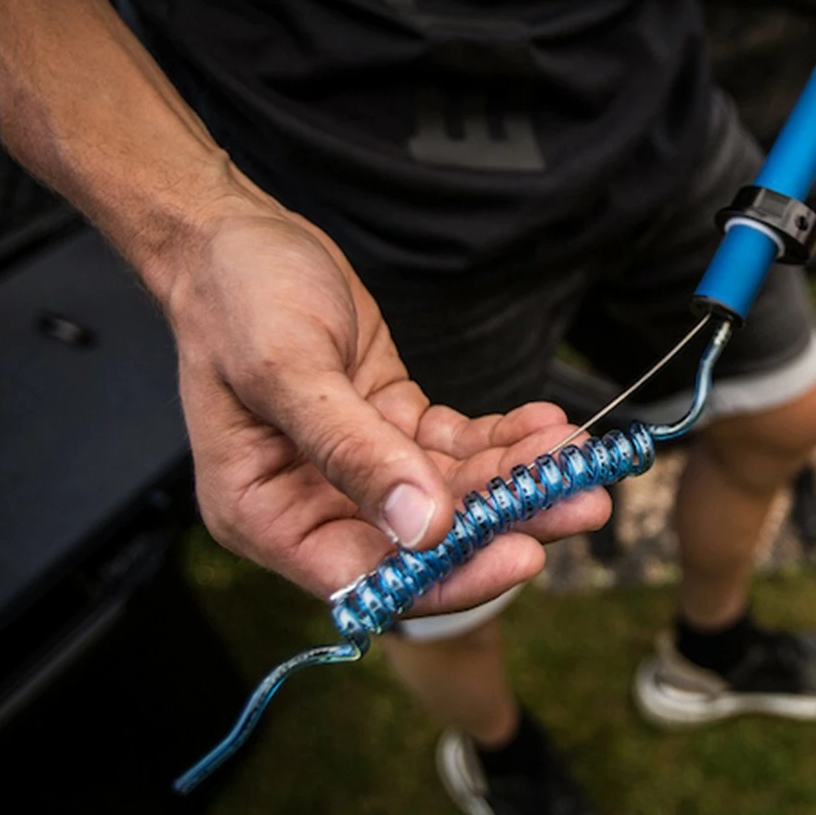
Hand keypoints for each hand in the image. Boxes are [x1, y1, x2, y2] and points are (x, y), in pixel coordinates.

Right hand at [163, 204, 607, 609]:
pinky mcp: (388, 427)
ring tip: (580, 457)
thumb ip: (353, 451)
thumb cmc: (233, 299)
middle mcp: (313, 503)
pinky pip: (454, 447)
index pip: (368, 577)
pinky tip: (546, 424)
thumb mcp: (288, 370)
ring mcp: (356, 467)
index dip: (447, 576)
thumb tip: (421, 526)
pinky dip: (501, 438)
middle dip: (507, 521)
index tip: (520, 553)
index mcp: (266, 513)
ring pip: (452, 492)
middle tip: (582, 502)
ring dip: (517, 476)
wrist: (233, 236)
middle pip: (424, 540)